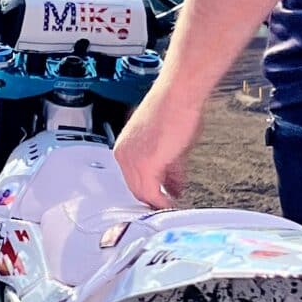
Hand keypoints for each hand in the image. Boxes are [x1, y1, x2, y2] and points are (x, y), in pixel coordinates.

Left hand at [114, 75, 202, 209]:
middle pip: (136, 188)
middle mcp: (123, 154)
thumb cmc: (175, 109)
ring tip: (172, 207)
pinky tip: (172, 205)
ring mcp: (132, 160)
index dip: (149, 190)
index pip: (132, 178)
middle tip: (168, 205)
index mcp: (124, 147)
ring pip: (143, 192)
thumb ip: (169, 167)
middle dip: (154, 198)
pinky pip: (151, 193)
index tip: (160, 197)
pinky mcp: (145, 165)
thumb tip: (173, 185)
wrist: (178, 94)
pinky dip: (162, 202)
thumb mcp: (169, 144)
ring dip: (159, 202)